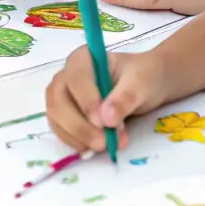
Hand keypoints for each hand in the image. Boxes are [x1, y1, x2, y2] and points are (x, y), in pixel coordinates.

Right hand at [46, 46, 170, 153]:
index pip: (76, 79)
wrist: (146, 87)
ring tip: (110, 144)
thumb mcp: (140, 83)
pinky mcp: (65, 116)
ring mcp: (63, 97)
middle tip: (105, 142)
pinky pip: (62, 132)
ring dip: (80, 137)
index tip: (103, 122)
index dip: (87, 102)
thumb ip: (125, 98)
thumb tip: (106, 119)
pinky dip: (78, 142)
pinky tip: (98, 146)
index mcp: (82, 58)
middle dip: (81, 126)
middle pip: (60, 102)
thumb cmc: (142, 77)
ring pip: (58, 120)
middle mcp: (66, 76)